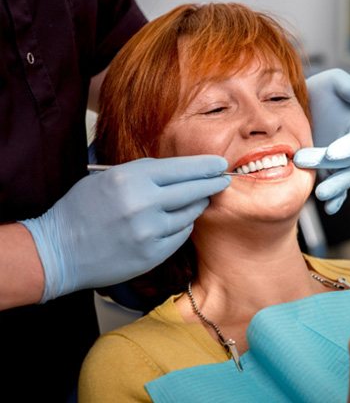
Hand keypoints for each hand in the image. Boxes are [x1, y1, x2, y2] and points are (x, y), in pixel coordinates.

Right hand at [20, 155, 229, 301]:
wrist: (58, 251)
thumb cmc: (81, 210)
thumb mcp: (108, 178)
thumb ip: (144, 174)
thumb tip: (180, 171)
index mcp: (130, 178)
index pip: (181, 168)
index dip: (204, 166)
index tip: (220, 163)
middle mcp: (143, 203)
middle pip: (193, 190)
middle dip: (212, 183)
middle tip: (223, 180)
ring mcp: (149, 231)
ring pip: (190, 213)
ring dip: (196, 205)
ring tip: (197, 200)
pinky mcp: (152, 254)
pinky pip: (181, 235)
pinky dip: (182, 226)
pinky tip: (177, 221)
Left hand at [294, 69, 349, 213]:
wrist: (302, 107)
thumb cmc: (322, 91)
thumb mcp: (334, 81)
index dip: (347, 149)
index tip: (331, 154)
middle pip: (347, 163)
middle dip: (328, 166)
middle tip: (302, 161)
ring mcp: (343, 163)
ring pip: (344, 179)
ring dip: (335, 189)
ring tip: (321, 195)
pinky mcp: (331, 173)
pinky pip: (337, 190)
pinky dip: (336, 200)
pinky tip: (329, 208)